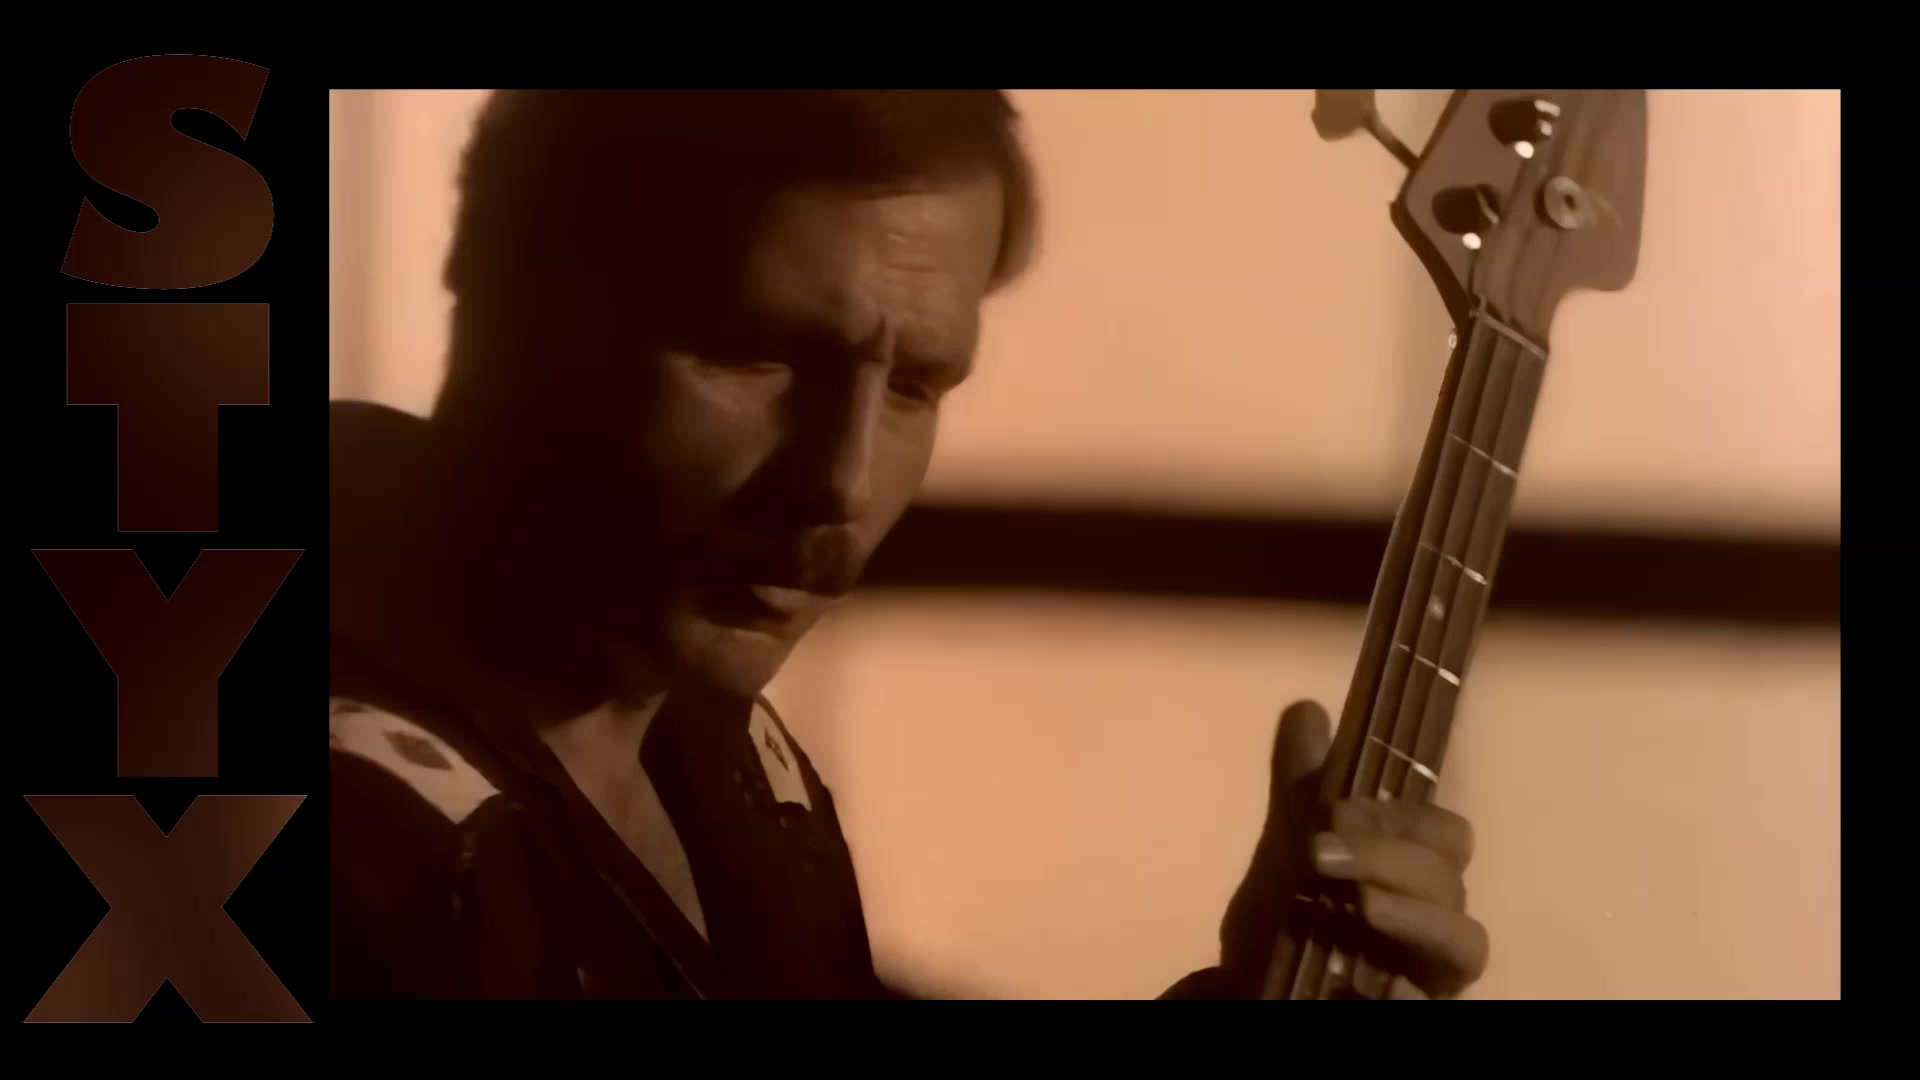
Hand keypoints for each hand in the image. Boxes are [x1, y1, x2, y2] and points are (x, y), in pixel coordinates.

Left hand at [1192, 700, 1488, 999]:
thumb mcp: (1289, 838)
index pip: (1443, 831)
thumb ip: (1302, 781)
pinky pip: (1436, 1002)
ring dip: (1414, 915)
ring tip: (1359, 904)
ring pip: (1466, 942)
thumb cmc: (1294, 904)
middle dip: (1392, 858)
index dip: (1397, 818)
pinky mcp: (1420, 1004)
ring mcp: (1433, 967)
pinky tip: (1379, 982)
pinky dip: (1413, 992)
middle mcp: (1438, 915)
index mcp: (1416, 866)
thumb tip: (1307, 709)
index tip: (1332, 810)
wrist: (1260, 975)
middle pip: (1452, 879)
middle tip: (1320, 854)